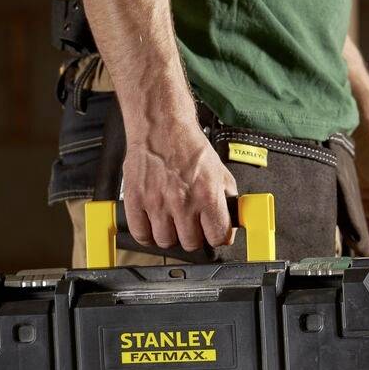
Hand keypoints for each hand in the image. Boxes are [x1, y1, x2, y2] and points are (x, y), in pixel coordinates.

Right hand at [121, 119, 237, 254]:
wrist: (162, 126)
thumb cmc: (189, 146)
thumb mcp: (220, 171)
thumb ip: (228, 199)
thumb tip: (232, 222)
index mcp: (207, 194)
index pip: (218, 237)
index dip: (217, 235)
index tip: (213, 232)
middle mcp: (182, 201)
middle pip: (190, 243)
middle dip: (193, 235)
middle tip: (190, 223)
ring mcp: (157, 202)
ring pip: (165, 241)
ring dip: (170, 235)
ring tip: (171, 220)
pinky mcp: (136, 200)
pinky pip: (141, 234)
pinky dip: (147, 233)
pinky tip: (153, 222)